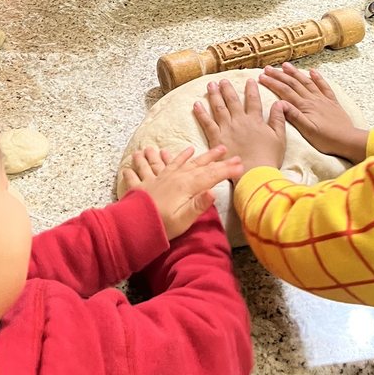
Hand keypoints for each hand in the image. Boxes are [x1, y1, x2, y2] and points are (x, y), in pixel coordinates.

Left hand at [119, 144, 242, 239]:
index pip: (211, 175)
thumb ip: (199, 204)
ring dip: (181, 155)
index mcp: (186, 186)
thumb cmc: (161, 226)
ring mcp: (158, 179)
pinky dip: (147, 161)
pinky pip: (145, 169)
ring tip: (190, 148)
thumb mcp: (184, 219)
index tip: (240, 164)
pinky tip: (148, 153)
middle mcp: (173, 178)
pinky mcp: (144, 184)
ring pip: (172, 162)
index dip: (226, 169)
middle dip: (211, 157)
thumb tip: (214, 191)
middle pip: (195, 164)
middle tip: (224, 148)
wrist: (132, 227)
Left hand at [193, 79, 285, 174]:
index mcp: (255, 120)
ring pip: (219, 107)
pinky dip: (201, 113)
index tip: (250, 80)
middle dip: (227, 89)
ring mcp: (227, 128)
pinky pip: (207, 123)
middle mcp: (239, 121)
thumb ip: (278, 119)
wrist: (255, 174)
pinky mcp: (216, 138)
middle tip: (222, 80)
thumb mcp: (279, 138)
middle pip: (232, 100)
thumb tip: (280, 103)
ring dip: (214, 95)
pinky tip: (197, 104)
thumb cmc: (269, 158)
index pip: (253, 100)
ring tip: (211, 85)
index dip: (251, 89)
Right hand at [258, 63, 368, 162]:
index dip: (272, 83)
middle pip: (293, 83)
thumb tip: (279, 103)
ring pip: (306, 82)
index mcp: (305, 106)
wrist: (348, 140)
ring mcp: (323, 99)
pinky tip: (312, 71)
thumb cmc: (326, 140)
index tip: (262, 77)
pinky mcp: (332, 102)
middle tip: (268, 68)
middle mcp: (313, 99)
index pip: (285, 91)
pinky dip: (318, 77)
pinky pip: (324, 86)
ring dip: (295, 72)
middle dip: (279, 75)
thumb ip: (294, 116)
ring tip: (285, 65)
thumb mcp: (307, 131)